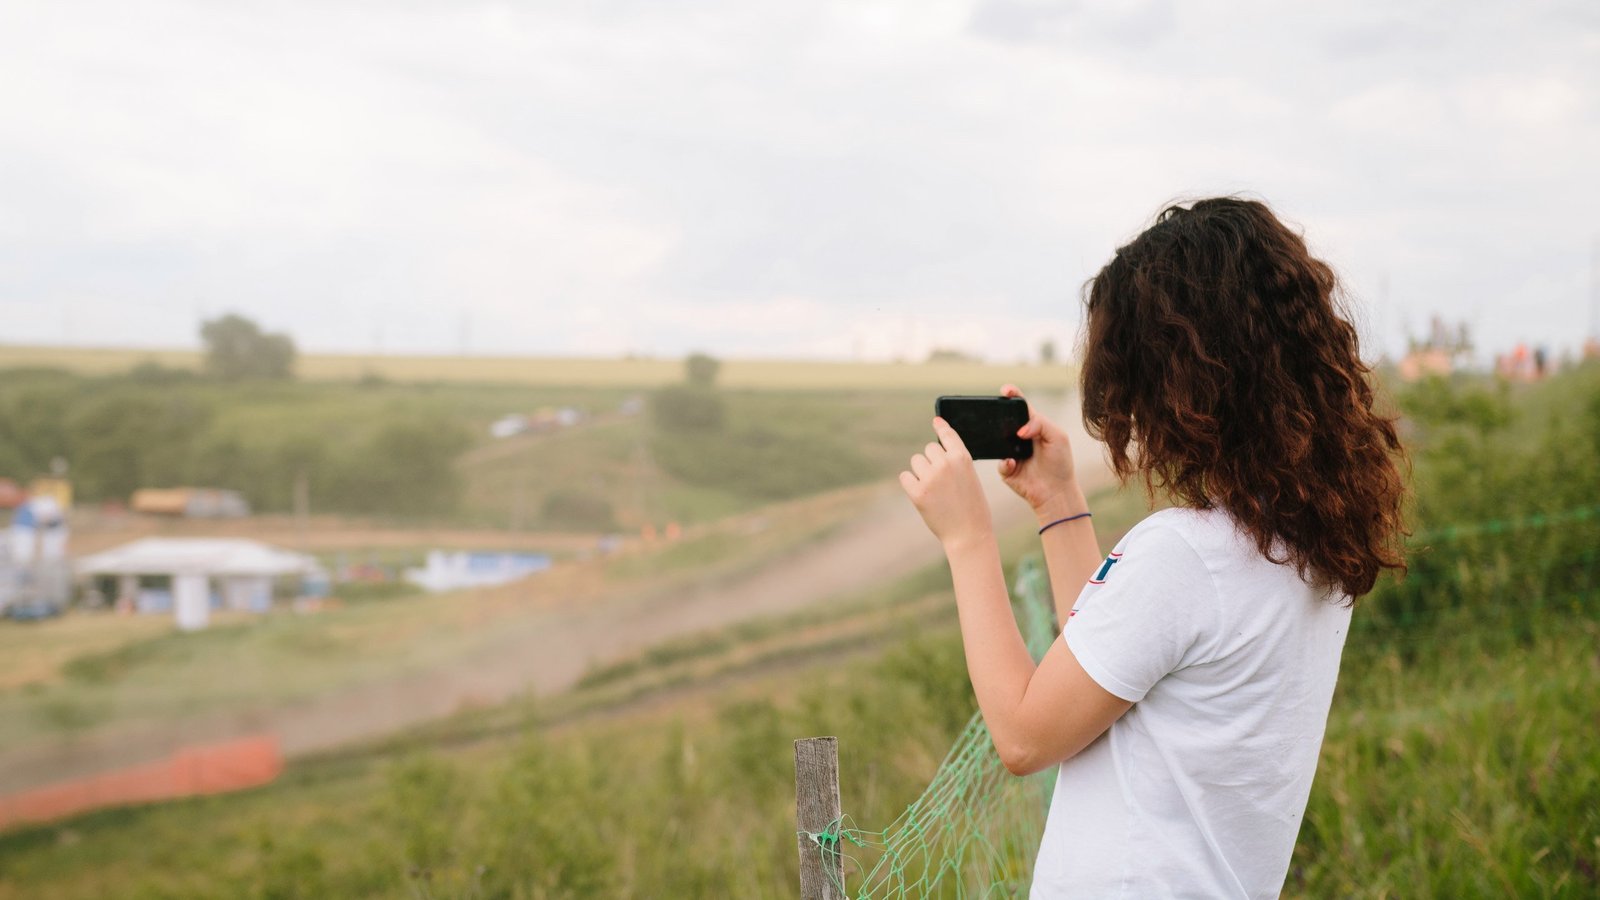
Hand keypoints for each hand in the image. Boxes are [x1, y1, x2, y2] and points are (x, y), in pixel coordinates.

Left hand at [899, 417, 993, 551]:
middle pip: (928, 448)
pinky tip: (922, 494)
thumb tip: (933, 450)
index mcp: (962, 458)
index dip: (941, 427)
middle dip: (932, 460)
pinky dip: (911, 483)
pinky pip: (905, 476)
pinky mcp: (917, 492)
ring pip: (916, 461)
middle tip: (942, 480)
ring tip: (934, 489)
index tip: (936, 421)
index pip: (948, 434)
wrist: (968, 534)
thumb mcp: (970, 478)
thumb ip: (955, 462)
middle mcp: (945, 463)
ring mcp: (930, 477)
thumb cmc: (972, 507)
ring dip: (921, 471)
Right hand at [996, 384, 1081, 519]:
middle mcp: (1020, 438)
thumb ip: (1040, 424)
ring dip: (1000, 441)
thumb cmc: (1060, 463)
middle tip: (995, 412)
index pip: (1020, 407)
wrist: (1056, 492)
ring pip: (997, 441)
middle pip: (1004, 421)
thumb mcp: (1057, 437)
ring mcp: (1011, 453)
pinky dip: (1005, 463)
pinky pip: (999, 462)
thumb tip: (1020, 429)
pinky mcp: (1007, 469)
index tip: (1005, 390)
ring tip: (1011, 445)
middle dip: (998, 416)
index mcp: (1034, 426)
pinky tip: (1014, 464)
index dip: (1012, 395)